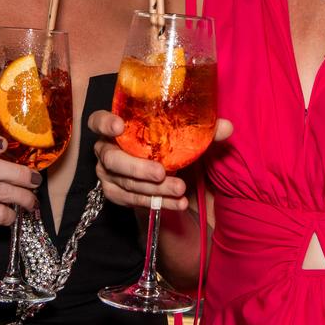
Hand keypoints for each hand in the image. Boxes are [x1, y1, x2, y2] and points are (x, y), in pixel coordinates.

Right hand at [0, 135, 41, 256]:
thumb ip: (2, 165)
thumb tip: (33, 160)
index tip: (3, 143)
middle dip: (18, 173)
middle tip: (35, 179)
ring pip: (0, 191)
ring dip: (23, 196)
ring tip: (32, 200)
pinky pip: (0, 213)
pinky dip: (12, 215)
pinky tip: (11, 215)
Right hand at [89, 110, 232, 211]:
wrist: (159, 168)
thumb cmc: (164, 142)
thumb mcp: (181, 134)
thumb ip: (202, 130)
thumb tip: (227, 127)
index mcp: (115, 126)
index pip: (97, 121)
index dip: (105, 123)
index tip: (120, 126)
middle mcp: (105, 149)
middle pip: (112, 159)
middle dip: (137, 167)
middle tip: (161, 172)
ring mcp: (107, 174)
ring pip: (124, 184)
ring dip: (152, 189)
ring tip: (179, 190)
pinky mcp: (115, 193)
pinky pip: (132, 201)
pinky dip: (156, 203)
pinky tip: (177, 204)